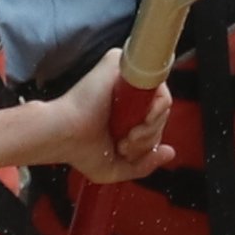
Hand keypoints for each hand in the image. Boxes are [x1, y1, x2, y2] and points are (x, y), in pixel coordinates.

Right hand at [44, 76, 169, 184]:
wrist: (65, 135)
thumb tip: (169, 152)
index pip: (156, 122)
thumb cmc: (80, 151)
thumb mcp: (116, 168)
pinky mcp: (123, 66)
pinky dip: (154, 109)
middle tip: (123, 144)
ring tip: (124, 137)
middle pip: (161, 114)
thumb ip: (146, 164)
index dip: (148, 141)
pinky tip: (134, 123)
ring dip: (148, 130)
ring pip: (162, 102)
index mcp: (126, 112)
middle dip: (147, 139)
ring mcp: (126, 78)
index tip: (126, 150)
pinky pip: (157, 84)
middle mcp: (128, 93)